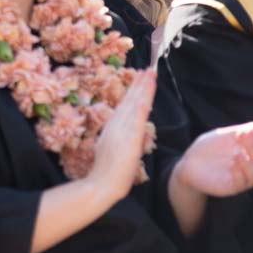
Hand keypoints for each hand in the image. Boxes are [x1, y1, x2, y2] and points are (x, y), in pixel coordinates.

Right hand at [86, 68, 156, 203]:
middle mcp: (116, 125)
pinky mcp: (129, 135)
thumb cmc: (106, 174)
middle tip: (147, 69)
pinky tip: (147, 91)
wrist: (103, 183)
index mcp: (112, 128)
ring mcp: (122, 129)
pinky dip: (142, 101)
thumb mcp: (108, 152)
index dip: (132, 92)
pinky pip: (137, 114)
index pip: (125, 106)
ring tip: (149, 73)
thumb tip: (122, 136)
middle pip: (129, 100)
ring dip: (142, 87)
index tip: (139, 79)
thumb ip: (115, 141)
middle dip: (138, 84)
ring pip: (134, 103)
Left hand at [174, 122, 252, 197]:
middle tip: (241, 135)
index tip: (250, 130)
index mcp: (249, 153)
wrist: (188, 163)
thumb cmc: (208, 148)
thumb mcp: (223, 136)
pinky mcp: (230, 187)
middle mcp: (248, 167)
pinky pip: (240, 184)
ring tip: (237, 154)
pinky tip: (231, 164)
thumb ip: (242, 130)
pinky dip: (238, 174)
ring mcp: (240, 178)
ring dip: (249, 164)